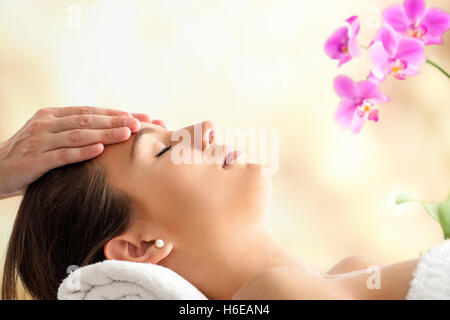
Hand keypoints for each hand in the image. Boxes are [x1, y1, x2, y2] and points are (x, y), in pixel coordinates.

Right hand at [0, 106, 165, 198]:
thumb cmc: (29, 155)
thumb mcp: (50, 138)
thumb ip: (73, 133)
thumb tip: (109, 133)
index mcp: (52, 115)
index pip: (90, 111)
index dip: (115, 113)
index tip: (139, 115)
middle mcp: (46, 123)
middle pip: (87, 119)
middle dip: (115, 120)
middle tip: (139, 122)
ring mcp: (39, 141)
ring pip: (78, 134)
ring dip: (104, 133)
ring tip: (127, 133)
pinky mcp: (33, 160)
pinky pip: (62, 155)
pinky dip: (82, 152)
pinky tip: (99, 150)